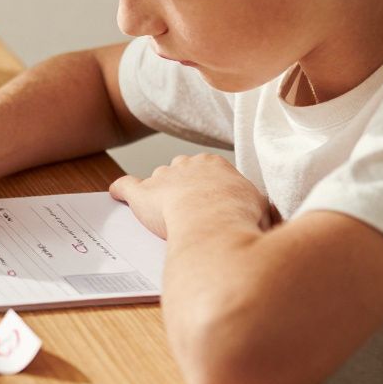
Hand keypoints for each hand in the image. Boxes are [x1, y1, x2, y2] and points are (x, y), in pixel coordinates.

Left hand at [108, 153, 269, 238]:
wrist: (213, 219)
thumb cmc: (240, 215)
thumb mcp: (259, 206)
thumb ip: (255, 206)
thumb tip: (266, 215)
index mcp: (214, 164)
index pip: (206, 171)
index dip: (207, 190)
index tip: (209, 204)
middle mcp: (186, 164)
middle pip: (180, 172)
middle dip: (182, 189)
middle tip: (188, 212)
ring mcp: (162, 177)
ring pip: (156, 182)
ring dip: (158, 196)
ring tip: (160, 215)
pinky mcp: (141, 193)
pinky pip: (125, 186)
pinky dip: (120, 190)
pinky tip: (116, 194)